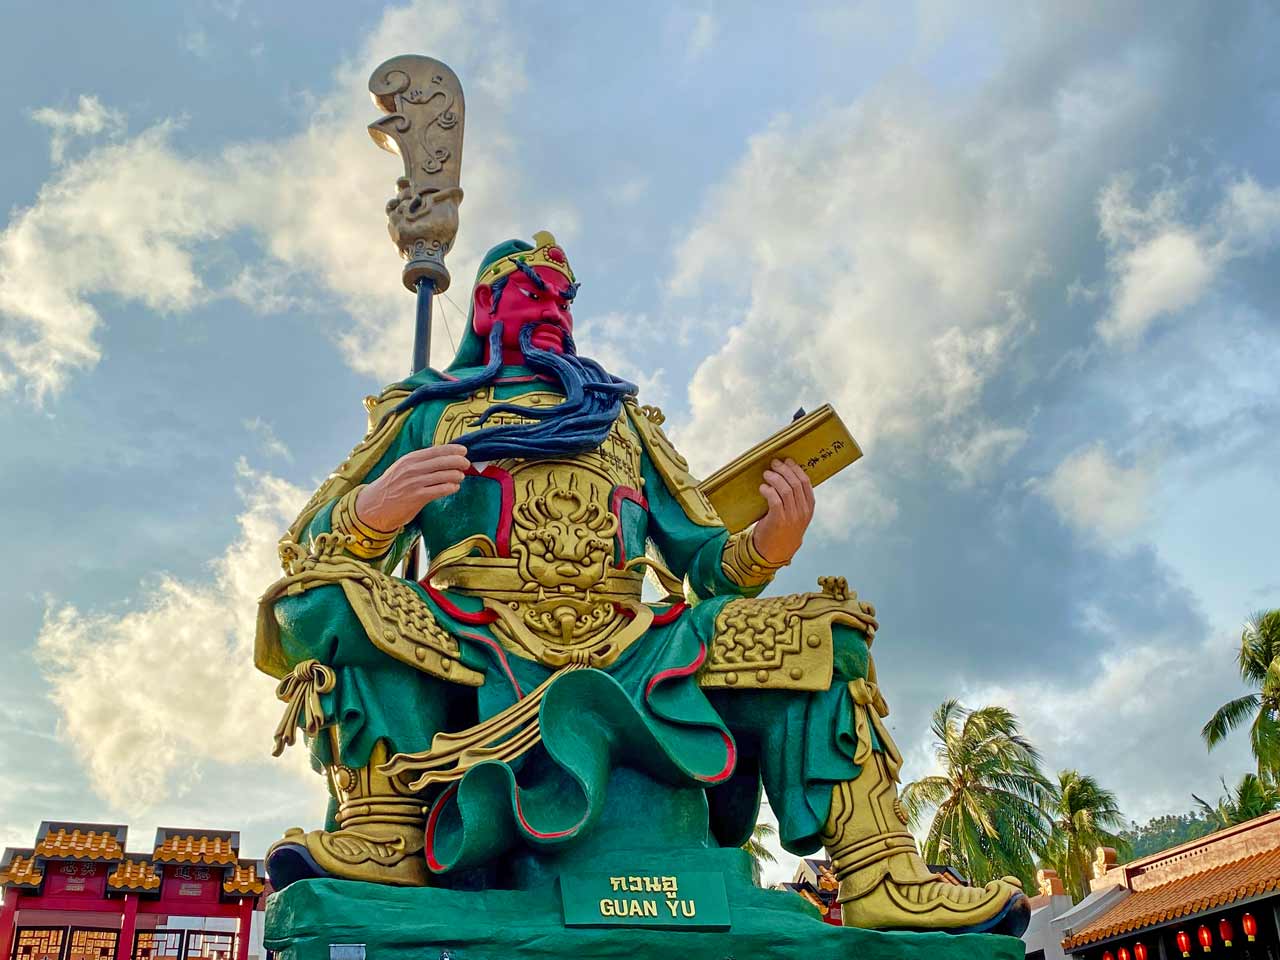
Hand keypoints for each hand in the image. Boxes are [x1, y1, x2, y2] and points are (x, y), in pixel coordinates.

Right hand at [354, 444, 470, 531]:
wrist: (374, 505)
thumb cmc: (391, 486)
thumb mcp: (403, 468)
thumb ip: (419, 463)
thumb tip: (442, 457)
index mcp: (410, 459)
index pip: (436, 450)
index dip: (452, 449)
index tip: (464, 450)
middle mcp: (412, 468)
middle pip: (442, 461)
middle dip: (458, 461)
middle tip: (466, 464)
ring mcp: (414, 482)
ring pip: (443, 475)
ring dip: (456, 475)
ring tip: (461, 476)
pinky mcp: (416, 497)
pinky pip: (439, 490)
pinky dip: (450, 488)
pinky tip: (454, 487)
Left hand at [752, 458, 814, 564]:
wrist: (775, 551)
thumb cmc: (782, 528)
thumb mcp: (795, 514)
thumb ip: (794, 498)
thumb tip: (785, 474)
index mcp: (809, 507)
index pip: (806, 483)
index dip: (796, 469)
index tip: (787, 461)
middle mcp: (802, 511)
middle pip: (795, 484)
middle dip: (784, 470)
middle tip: (773, 464)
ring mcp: (792, 517)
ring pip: (786, 490)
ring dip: (775, 478)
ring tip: (766, 474)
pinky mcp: (778, 521)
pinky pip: (775, 500)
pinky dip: (768, 491)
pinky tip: (763, 488)